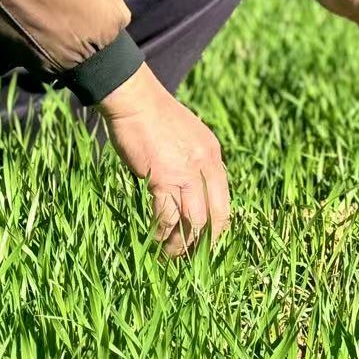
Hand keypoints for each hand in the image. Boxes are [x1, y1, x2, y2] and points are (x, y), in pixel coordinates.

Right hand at [97, 63, 228, 256]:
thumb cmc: (152, 116)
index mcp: (214, 155)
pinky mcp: (163, 176)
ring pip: (194, 223)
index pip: (224, 202)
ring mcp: (187, 171)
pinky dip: (162, 234)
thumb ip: (192, 162)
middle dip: (205, 244)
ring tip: (170, 257)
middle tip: (192, 260)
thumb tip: (188, 190)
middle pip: (216, 217)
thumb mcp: (185, 136)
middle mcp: (206, 165)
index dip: (217, 228)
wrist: (134, 98)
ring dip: (182, 245)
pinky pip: (167, 216)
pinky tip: (155, 242)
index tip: (205, 244)